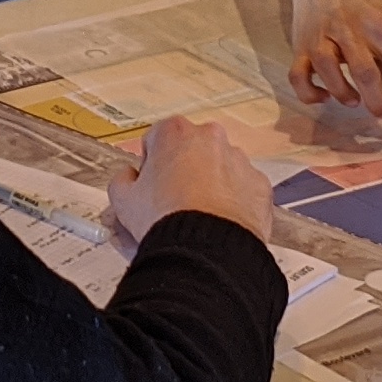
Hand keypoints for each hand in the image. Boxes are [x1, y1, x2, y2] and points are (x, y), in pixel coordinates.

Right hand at [110, 114, 274, 244]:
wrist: (205, 249)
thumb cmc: (164, 219)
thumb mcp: (123, 200)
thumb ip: (121, 180)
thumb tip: (127, 177)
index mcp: (174, 132)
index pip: (157, 138)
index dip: (151, 163)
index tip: (151, 184)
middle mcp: (210, 138)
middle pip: (192, 150)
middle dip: (184, 170)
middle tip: (174, 201)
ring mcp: (239, 160)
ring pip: (221, 167)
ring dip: (211, 184)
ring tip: (199, 216)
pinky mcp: (259, 184)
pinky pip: (244, 189)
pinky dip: (234, 202)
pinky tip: (220, 222)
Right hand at [282, 0, 381, 131]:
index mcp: (381, 26)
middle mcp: (352, 31)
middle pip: (367, 75)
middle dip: (378, 104)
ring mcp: (322, 38)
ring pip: (331, 76)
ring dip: (345, 96)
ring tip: (355, 99)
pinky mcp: (300, 45)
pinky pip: (299, 79)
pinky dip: (312, 94)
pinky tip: (324, 94)